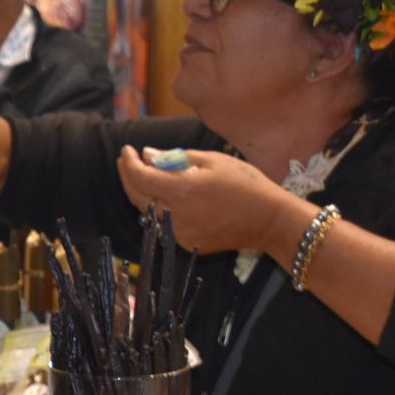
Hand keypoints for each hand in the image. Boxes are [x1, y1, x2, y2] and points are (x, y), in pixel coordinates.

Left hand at [115, 147, 304, 254]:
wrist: (268, 220)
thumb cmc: (245, 183)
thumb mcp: (211, 161)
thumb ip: (174, 158)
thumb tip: (147, 156)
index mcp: (181, 191)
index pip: (139, 177)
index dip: (128, 163)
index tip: (127, 150)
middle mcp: (175, 216)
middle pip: (137, 196)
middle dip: (129, 176)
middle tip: (127, 160)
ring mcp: (180, 233)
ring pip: (149, 211)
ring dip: (143, 192)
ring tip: (145, 174)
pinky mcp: (187, 243)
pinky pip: (165, 222)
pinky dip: (161, 207)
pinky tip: (166, 194)